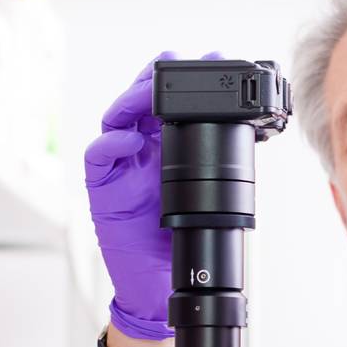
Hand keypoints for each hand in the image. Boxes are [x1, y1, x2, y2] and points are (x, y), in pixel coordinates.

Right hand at [84, 51, 221, 342]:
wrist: (158, 286)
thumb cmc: (178, 243)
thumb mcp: (205, 198)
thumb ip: (214, 167)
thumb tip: (247, 135)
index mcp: (166, 152)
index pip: (170, 107)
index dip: (186, 84)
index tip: (209, 62)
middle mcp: (141, 153)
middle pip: (139, 104)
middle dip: (154, 79)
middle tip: (172, 61)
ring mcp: (120, 168)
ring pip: (116, 119)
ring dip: (131, 100)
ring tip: (150, 90)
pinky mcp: (102, 188)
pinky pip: (99, 156)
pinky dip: (112, 144)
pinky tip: (130, 138)